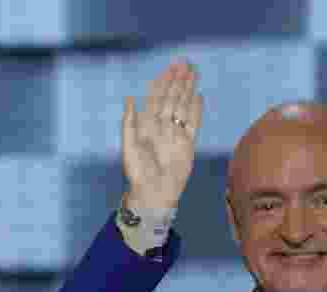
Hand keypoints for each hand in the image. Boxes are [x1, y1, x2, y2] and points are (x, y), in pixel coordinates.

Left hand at [122, 59, 202, 209]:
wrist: (154, 193)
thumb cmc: (138, 173)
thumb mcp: (129, 147)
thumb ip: (129, 122)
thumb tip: (130, 98)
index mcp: (146, 125)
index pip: (156, 98)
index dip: (162, 83)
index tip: (169, 68)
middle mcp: (161, 127)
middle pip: (172, 98)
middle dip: (178, 81)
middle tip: (185, 63)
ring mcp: (175, 134)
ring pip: (183, 106)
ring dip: (188, 89)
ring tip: (193, 73)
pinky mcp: (188, 144)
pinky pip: (193, 123)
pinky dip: (196, 109)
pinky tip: (197, 96)